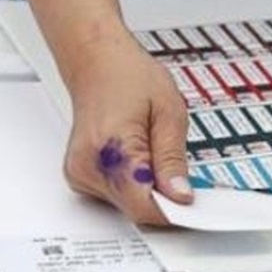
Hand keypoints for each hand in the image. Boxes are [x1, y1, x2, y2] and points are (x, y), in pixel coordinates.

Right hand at [60, 31, 193, 224]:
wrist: (95, 62)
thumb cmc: (127, 76)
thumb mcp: (168, 111)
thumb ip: (173, 159)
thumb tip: (180, 195)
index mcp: (110, 149)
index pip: (143, 206)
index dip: (174, 210)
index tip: (192, 203)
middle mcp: (88, 166)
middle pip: (135, 208)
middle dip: (163, 198)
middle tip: (177, 170)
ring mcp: (79, 173)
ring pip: (126, 205)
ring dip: (147, 190)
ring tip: (151, 152)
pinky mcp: (79, 176)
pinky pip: (115, 196)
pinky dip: (133, 185)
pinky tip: (136, 158)